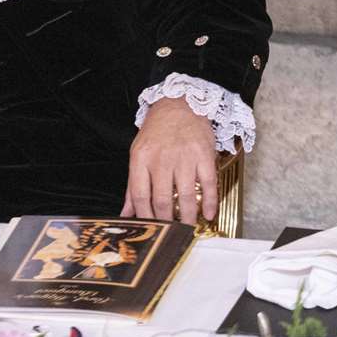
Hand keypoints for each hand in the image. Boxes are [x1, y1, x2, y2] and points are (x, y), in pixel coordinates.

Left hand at [122, 96, 217, 224]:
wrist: (181, 103)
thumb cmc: (158, 130)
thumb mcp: (138, 153)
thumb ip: (133, 185)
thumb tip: (126, 213)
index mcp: (142, 159)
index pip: (141, 196)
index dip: (145, 216)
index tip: (151, 229)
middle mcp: (162, 159)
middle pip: (163, 200)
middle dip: (167, 222)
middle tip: (171, 233)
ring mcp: (185, 157)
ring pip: (186, 196)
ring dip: (188, 217)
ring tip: (188, 228)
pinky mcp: (204, 155)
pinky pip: (208, 184)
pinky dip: (209, 202)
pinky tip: (209, 214)